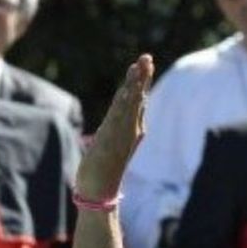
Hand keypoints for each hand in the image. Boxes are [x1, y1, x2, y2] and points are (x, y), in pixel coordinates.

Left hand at [75, 54, 153, 199]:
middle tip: (146, 57)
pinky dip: (126, 101)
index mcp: (132, 131)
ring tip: (139, 64)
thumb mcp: (109, 147)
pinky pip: (121, 114)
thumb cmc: (103, 172)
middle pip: (138, 98)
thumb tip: (117, 127)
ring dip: (135, 83)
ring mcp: (123, 133)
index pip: (138, 102)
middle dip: (142, 77)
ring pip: (131, 102)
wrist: (100, 190)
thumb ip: (114, 134)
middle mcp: (131, 130)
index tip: (144, 65)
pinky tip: (128, 87)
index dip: (141, 83)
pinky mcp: (112, 137)